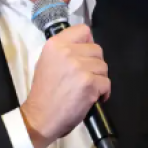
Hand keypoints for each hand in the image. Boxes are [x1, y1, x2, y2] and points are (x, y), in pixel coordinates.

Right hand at [20, 24, 109, 147]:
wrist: (40, 117)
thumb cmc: (44, 92)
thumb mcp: (47, 62)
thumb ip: (64, 51)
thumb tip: (86, 46)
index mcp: (55, 44)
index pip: (83, 30)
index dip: (87, 44)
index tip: (84, 56)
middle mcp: (67, 52)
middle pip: (97, 50)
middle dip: (95, 64)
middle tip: (84, 77)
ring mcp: (79, 67)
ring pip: (104, 67)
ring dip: (99, 79)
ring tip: (86, 89)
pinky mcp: (89, 83)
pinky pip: (107, 83)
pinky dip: (102, 93)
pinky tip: (92, 98)